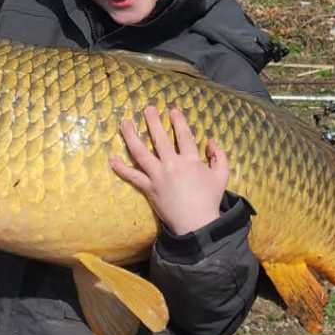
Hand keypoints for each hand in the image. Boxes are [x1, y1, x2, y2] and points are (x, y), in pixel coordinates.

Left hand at [111, 106, 228, 235]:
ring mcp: (158, 176)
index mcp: (191, 160)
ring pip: (140, 152)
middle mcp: (172, 164)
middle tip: (147, 109)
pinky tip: (112, 158)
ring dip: (131, 136)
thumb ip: (219, 156)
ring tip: (124, 123)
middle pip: (159, 138)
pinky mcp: (148, 188)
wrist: (196, 224)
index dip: (178, 122)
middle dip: (153, 121)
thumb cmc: (210, 200)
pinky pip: (132, 176)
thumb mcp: (222, 176)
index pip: (183, 135)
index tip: (172, 111)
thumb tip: (210, 140)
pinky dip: (121, 167)